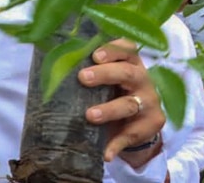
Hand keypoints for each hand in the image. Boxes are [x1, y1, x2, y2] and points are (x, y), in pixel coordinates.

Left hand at [78, 39, 165, 165]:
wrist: (137, 121)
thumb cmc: (113, 91)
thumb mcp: (107, 78)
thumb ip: (90, 69)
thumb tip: (53, 63)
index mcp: (131, 63)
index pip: (127, 49)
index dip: (112, 50)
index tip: (94, 55)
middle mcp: (143, 80)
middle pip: (127, 74)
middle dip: (105, 74)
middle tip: (82, 78)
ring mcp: (149, 103)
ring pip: (129, 104)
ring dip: (109, 110)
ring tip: (90, 115)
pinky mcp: (150, 125)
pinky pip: (131, 135)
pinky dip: (116, 145)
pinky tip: (105, 153)